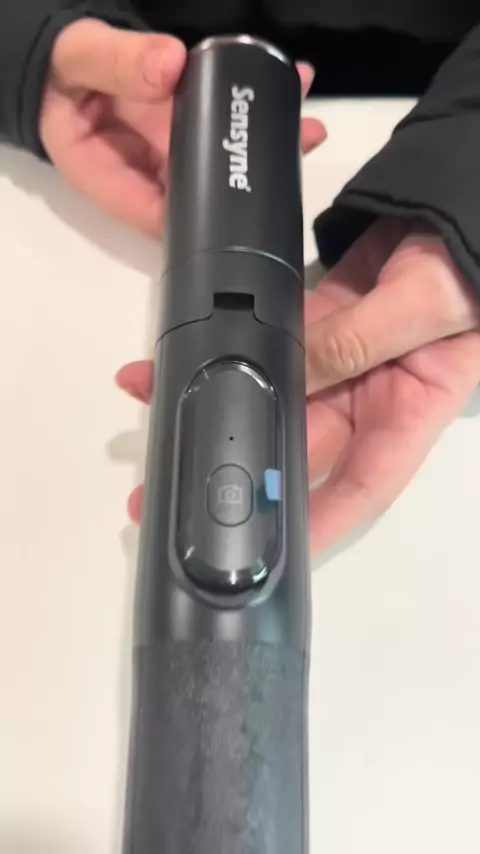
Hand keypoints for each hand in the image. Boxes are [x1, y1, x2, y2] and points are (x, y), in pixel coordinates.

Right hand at [40, 18, 324, 236]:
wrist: (66, 67)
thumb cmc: (63, 73)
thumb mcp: (79, 61)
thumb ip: (117, 63)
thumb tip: (168, 66)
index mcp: (113, 180)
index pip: (161, 216)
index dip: (205, 220)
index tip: (247, 199)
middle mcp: (149, 177)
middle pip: (203, 196)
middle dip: (250, 180)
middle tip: (297, 145)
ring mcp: (171, 157)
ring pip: (220, 166)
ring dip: (262, 148)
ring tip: (305, 124)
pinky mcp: (185, 133)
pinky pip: (220, 132)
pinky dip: (250, 119)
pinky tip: (287, 95)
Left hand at [116, 218, 479, 553]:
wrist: (453, 203)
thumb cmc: (467, 268)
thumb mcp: (423, 308)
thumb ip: (358, 342)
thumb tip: (296, 368)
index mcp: (406, 417)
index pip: (356, 489)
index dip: (311, 527)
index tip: (261, 554)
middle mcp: (367, 401)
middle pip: (296, 447)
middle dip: (239, 469)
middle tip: (173, 494)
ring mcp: (338, 363)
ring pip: (272, 395)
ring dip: (220, 406)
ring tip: (154, 417)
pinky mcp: (316, 325)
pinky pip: (268, 345)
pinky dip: (229, 351)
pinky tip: (184, 361)